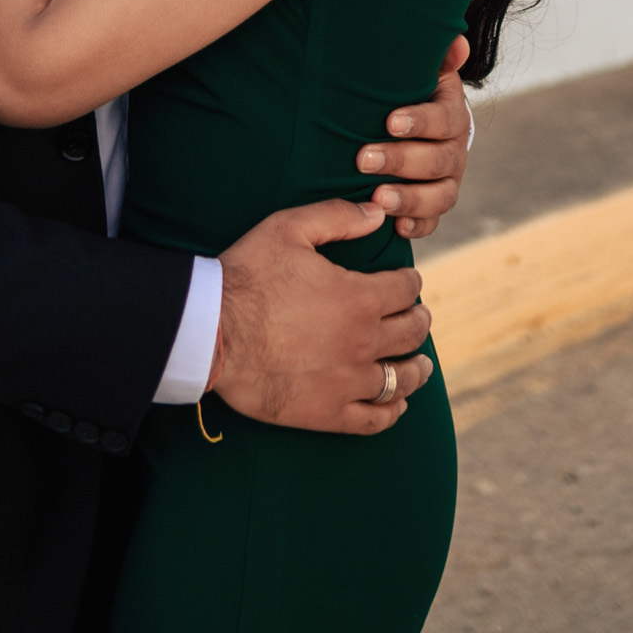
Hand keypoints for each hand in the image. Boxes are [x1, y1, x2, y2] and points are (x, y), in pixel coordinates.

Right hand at [210, 199, 433, 435]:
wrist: (211, 333)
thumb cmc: (248, 276)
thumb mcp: (289, 228)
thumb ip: (338, 217)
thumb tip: (377, 213)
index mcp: (360, 297)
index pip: (406, 289)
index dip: (410, 282)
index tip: (407, 282)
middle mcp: (363, 342)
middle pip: (411, 332)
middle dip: (418, 319)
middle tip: (417, 316)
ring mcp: (348, 382)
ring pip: (401, 379)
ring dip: (416, 368)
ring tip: (420, 364)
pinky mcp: (328, 413)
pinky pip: (376, 419)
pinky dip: (393, 411)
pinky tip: (396, 404)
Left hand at [357, 33, 472, 238]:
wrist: (414, 124)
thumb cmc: (408, 93)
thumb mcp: (421, 71)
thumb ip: (436, 56)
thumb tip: (457, 40)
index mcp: (452, 114)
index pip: (444, 119)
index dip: (420, 121)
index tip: (390, 121)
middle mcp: (455, 151)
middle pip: (438, 160)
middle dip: (400, 161)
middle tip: (364, 159)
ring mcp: (448, 181)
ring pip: (439, 196)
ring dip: (409, 199)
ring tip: (378, 198)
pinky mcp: (435, 206)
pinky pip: (432, 222)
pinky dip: (417, 226)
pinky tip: (397, 228)